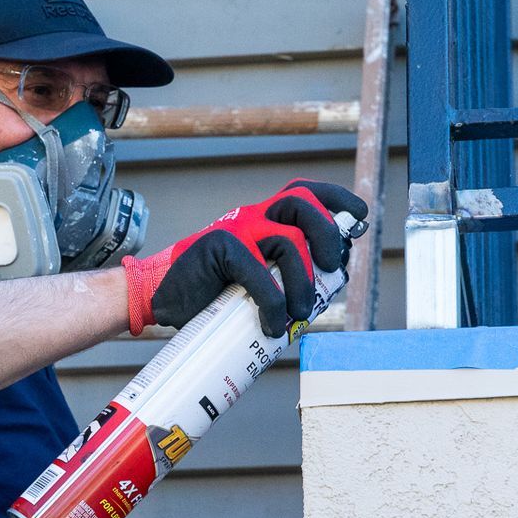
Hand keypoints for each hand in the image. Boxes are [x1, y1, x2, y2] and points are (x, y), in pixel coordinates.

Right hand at [121, 179, 369, 336]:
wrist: (158, 299)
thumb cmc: (209, 295)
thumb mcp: (255, 280)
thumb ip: (285, 274)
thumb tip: (327, 287)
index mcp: (263, 220)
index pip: (304, 192)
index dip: (336, 199)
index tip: (358, 216)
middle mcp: (252, 218)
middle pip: (303, 204)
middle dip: (328, 236)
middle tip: (331, 271)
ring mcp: (235, 230)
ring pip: (289, 240)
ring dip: (304, 283)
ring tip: (298, 315)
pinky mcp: (218, 246)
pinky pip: (259, 271)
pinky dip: (273, 303)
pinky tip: (271, 325)